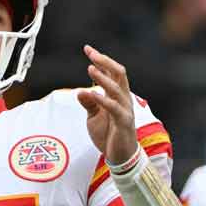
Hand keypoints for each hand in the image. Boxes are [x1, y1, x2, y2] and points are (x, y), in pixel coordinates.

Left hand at [76, 45, 137, 165]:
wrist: (120, 157)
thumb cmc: (108, 135)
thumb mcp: (94, 117)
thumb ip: (88, 103)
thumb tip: (80, 91)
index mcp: (117, 95)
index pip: (111, 72)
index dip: (100, 60)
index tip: (87, 49)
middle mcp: (124, 99)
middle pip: (119, 74)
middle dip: (105, 61)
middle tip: (91, 53)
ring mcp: (125, 109)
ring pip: (117, 88)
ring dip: (103, 78)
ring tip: (90, 68)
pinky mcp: (124, 122)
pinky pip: (114, 108)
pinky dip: (103, 100)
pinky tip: (92, 93)